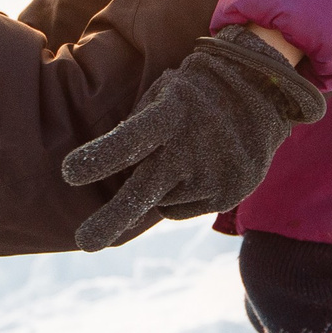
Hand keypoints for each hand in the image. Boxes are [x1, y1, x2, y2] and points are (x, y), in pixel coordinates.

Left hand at [60, 27, 327, 250]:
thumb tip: (114, 177)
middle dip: (113, 218)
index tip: (69, 174)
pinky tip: (199, 167)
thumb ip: (138, 129)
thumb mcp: (163, 94)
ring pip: (161, 200)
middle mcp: (192, 147)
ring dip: (160, 186)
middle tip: (84, 243)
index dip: (101, 157)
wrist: (262, 90)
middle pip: (145, 190)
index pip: (131, 139)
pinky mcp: (229, 194)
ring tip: (185, 152)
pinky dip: (181, 194)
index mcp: (170, 114)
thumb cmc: (192, 94)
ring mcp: (214, 173)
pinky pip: (182, 208)